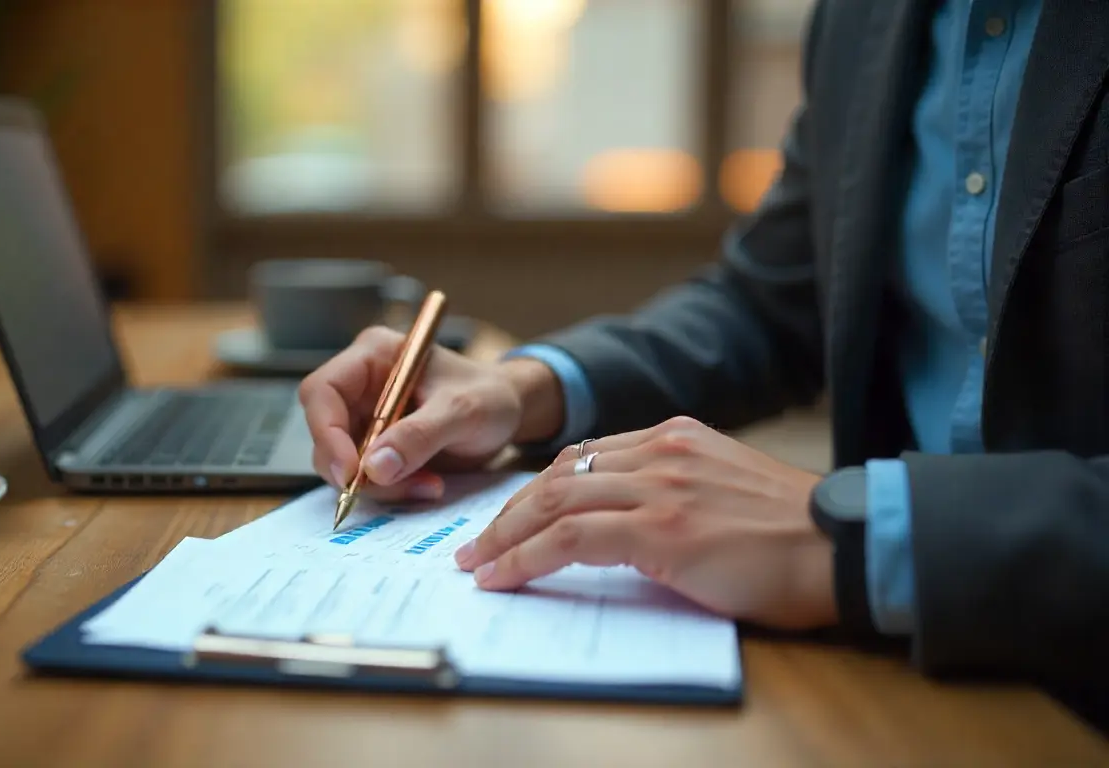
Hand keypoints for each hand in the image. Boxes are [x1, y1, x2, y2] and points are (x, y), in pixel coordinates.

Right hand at [298, 326, 526, 501]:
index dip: (326, 432)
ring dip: (379, 485)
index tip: (350, 472)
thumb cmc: (489, 394)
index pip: (322, 391)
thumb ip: (419, 435)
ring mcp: (365, 417)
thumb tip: (374, 468)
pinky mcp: (376, 446)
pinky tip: (427, 487)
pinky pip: (365, 477)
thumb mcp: (462, 410)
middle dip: (355, 469)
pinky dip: (391, 491)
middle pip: (326, 432)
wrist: (509, 410)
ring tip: (428, 486)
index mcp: (373, 356)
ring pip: (343, 462)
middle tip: (396, 487)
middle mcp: (360, 385)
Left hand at [453, 416, 835, 629]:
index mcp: (676, 437)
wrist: (847, 545)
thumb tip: (623, 528)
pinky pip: (571, 536)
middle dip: (508, 514)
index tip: (512, 521)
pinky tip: (505, 577)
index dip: (538, 492)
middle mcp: (661, 450)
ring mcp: (660, 484)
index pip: (583, 458)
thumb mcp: (723, 492)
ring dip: (506, 537)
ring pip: (554, 501)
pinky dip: (527, 557)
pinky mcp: (662, 525)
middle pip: (557, 475)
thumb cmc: (793, 536)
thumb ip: (673, 492)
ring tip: (478, 566)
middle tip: (477, 547)